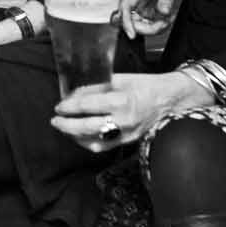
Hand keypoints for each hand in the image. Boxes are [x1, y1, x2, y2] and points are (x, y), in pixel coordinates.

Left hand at [49, 71, 210, 152]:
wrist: (171, 100)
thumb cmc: (146, 86)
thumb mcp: (119, 79)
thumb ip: (96, 88)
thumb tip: (74, 95)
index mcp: (121, 100)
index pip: (86, 106)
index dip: (68, 107)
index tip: (59, 106)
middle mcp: (123, 120)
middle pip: (86, 127)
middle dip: (66, 125)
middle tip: (55, 120)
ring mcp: (127, 134)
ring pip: (93, 141)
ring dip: (75, 136)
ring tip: (64, 128)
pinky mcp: (129, 142)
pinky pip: (104, 147)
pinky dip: (88, 143)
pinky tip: (80, 137)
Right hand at [120, 0, 186, 38]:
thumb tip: (163, 11)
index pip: (126, 6)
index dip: (126, 21)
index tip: (131, 34)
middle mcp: (139, 2)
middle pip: (132, 20)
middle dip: (145, 29)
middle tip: (161, 25)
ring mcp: (143, 9)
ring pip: (141, 26)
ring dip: (154, 28)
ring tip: (167, 19)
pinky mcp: (150, 14)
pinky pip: (151, 26)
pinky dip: (159, 27)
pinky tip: (167, 19)